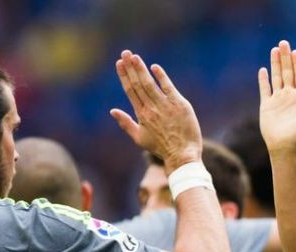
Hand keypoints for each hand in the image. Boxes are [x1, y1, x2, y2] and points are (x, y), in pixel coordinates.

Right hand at [110, 50, 201, 170]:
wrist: (182, 155)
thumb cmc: (161, 148)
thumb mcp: (139, 138)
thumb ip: (126, 123)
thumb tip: (112, 111)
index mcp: (141, 115)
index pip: (130, 91)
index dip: (124, 76)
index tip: (119, 63)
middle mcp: (151, 108)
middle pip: (138, 84)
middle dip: (131, 67)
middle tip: (125, 53)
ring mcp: (165, 106)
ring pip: (150, 84)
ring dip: (141, 69)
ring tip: (135, 56)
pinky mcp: (179, 104)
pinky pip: (168, 87)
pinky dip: (161, 76)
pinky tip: (154, 67)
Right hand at [259, 40, 295, 153]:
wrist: (286, 148)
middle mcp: (290, 96)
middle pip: (288, 72)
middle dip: (285, 58)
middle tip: (283, 43)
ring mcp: (278, 100)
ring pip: (276, 77)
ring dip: (275, 64)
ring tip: (274, 50)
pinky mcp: (267, 106)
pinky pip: (265, 89)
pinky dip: (264, 80)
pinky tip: (263, 69)